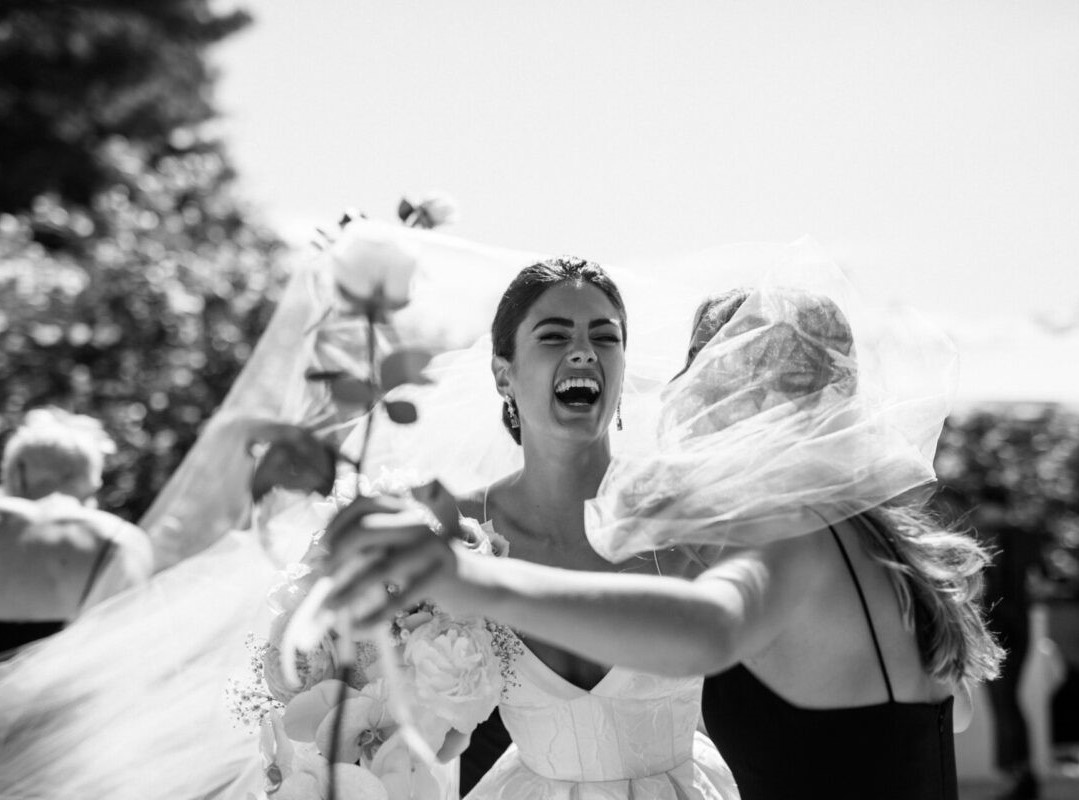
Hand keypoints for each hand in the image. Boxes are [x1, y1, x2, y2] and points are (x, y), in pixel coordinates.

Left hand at [321, 489, 458, 631]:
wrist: (480, 583)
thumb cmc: (429, 567)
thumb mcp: (401, 549)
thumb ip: (371, 548)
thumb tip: (321, 564)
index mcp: (407, 507)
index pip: (363, 503)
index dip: (336, 523)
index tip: (321, 547)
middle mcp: (419, 520)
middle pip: (366, 528)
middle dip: (337, 554)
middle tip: (323, 577)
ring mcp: (432, 545)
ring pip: (380, 568)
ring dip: (347, 592)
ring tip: (329, 609)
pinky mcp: (442, 574)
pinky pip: (400, 598)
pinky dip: (374, 616)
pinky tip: (359, 628)